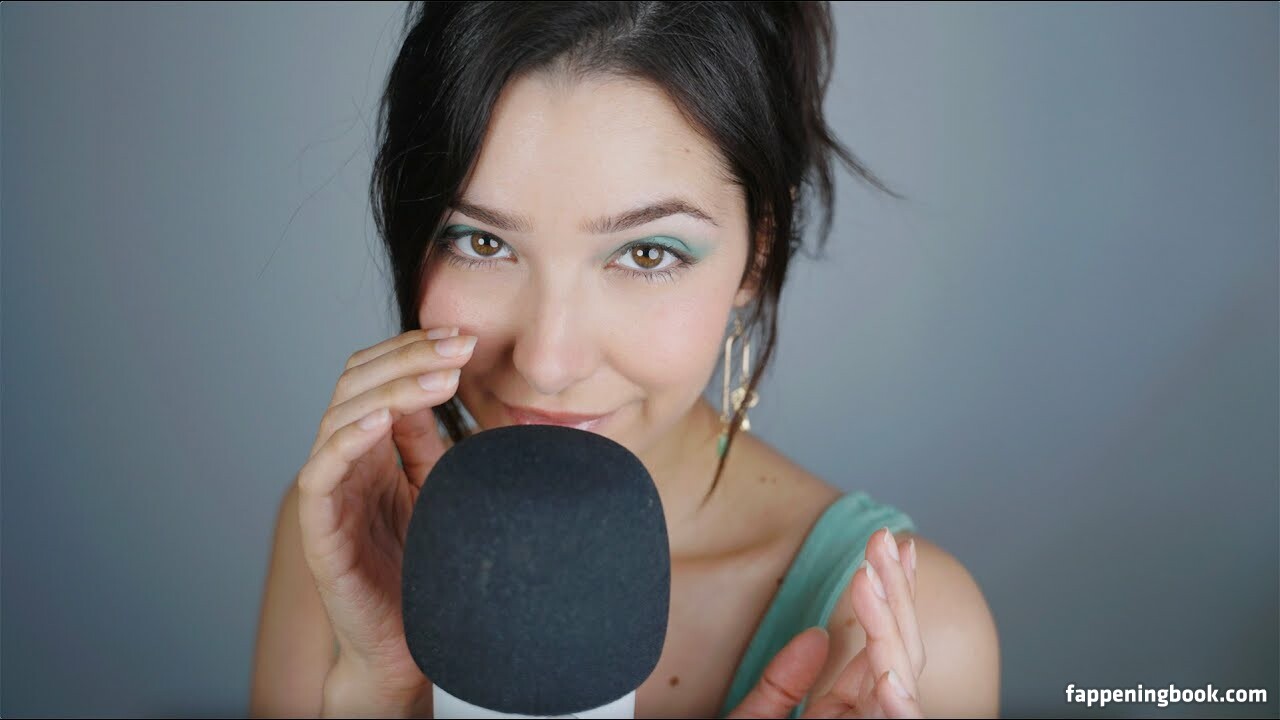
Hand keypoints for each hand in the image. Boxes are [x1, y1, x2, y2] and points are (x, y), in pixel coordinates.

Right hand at [295, 326, 475, 711]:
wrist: (409, 641)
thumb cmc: (423, 566)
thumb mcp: (435, 487)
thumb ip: (425, 439)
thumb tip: (437, 380)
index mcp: (370, 445)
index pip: (376, 375)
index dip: (412, 349)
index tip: (461, 336)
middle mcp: (344, 459)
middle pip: (357, 382)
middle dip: (409, 356)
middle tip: (458, 345)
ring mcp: (328, 490)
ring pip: (341, 415)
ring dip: (392, 388)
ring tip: (439, 376)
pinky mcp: (319, 527)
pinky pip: (322, 471)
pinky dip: (349, 439)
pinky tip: (384, 419)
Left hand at [728, 528, 924, 717]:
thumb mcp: (758, 719)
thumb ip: (780, 685)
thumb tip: (816, 635)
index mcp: (848, 711)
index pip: (881, 645)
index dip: (889, 594)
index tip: (887, 547)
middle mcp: (869, 718)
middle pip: (898, 650)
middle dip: (895, 592)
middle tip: (884, 539)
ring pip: (899, 677)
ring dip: (888, 624)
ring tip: (868, 576)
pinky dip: (900, 703)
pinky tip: (886, 672)